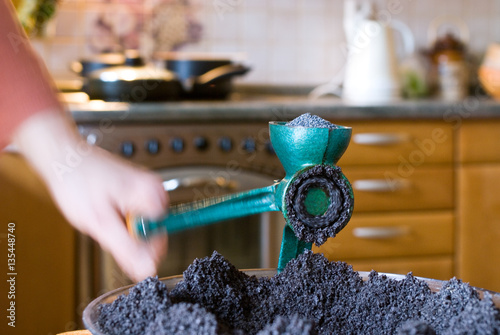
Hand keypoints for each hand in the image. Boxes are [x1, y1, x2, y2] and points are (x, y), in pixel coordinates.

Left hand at [13, 111, 167, 280]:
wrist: (65, 157)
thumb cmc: (77, 181)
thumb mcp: (100, 222)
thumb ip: (127, 249)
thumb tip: (147, 270)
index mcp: (152, 195)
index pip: (160, 239)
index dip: (138, 247)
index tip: (116, 238)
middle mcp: (156, 190)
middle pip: (152, 233)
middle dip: (128, 235)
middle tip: (107, 223)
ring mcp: (148, 189)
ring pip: (142, 227)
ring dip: (123, 227)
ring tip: (104, 212)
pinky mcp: (139, 190)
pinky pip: (136, 217)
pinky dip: (120, 218)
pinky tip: (106, 208)